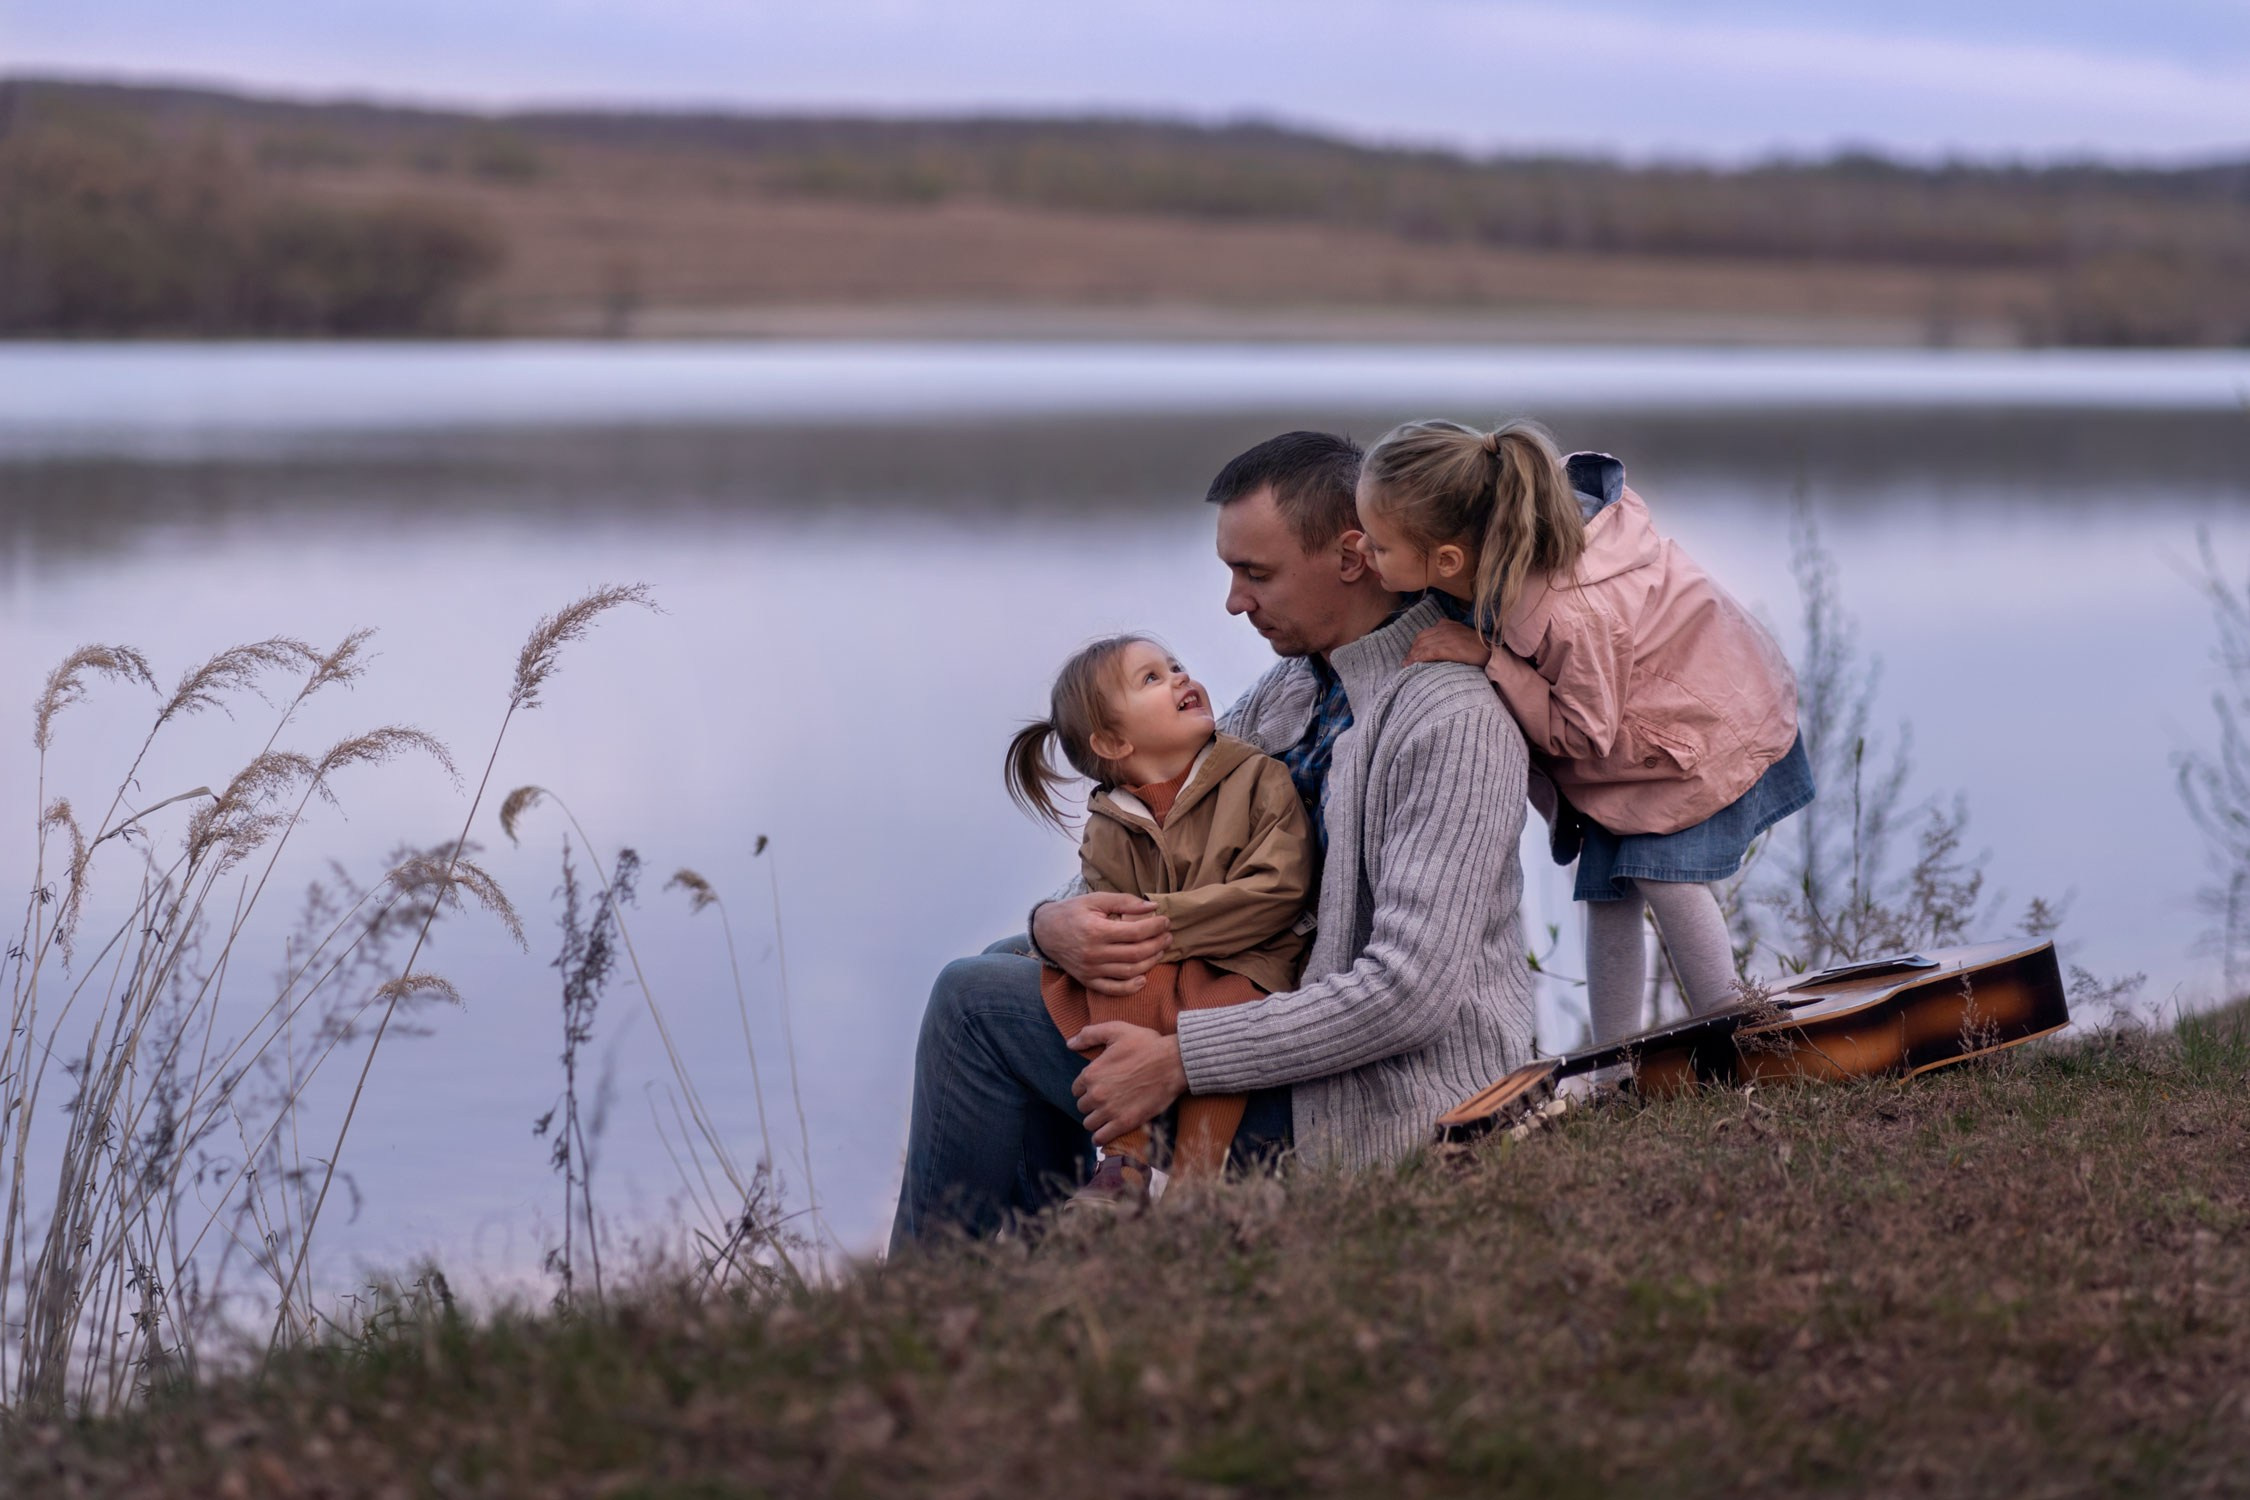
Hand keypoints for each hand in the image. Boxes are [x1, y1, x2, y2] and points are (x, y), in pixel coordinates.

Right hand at [1032, 892, 1170, 995]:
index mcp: (1096, 930)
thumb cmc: (1073, 912)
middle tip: (1168, 936)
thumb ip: (1124, 901)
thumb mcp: (1096, 899)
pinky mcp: (1088, 981)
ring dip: (1150, 962)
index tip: (1166, 921)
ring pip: (1129, 971)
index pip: (1135, 932)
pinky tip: (1143, 978)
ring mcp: (1090, 970)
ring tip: (1160, 950)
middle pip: (1136, 953)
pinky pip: (1112, 989)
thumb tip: (1152, 907)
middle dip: (1158, 944)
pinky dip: (1130, 988)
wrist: (1045, 931)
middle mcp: (1094, 953)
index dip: (1155, 927)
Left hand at [1069, 1022, 1187, 1145]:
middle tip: (1106, 1100)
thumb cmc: (1148, 1044)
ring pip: (1089, 1123)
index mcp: (1092, 1073)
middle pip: (1082, 1106)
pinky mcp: (1124, 1123)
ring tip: (1107, 1116)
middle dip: (1092, 1103)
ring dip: (1096, 1120)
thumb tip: (1070, 1044)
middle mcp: (1096, 1094)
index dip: (1087, 1088)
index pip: (1077, 1089)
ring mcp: (1110, 1110)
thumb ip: (1089, 1035)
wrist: (1174, 1063)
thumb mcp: (1117, 1030)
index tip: (1099, 1086)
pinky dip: (1100, 1138)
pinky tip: (1105, 1133)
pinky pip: (1100, 1138)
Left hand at [1405, 620, 1491, 666]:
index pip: (1425, 632)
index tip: (1412, 652)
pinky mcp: (1448, 648)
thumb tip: (1440, 632)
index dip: (1416, 643)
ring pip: (1422, 645)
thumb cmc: (1480, 646)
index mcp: (1447, 624)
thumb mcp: (1463, 634)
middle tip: (1407, 661)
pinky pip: (1428, 652)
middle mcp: (1444, 629)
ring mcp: (1445, 638)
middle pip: (1421, 638)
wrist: (1492, 651)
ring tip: (1407, 664)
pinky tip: (1412, 664)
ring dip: (1413, 655)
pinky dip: (1418, 658)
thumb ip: (1451, 632)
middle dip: (1412, 649)